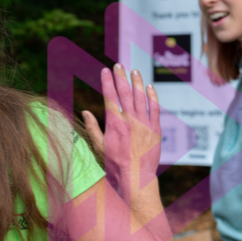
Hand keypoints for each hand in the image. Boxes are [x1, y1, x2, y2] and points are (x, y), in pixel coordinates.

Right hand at [82, 65, 160, 193]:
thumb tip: (85, 112)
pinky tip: (149, 87)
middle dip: (120, 77)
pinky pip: (155, 108)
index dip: (107, 82)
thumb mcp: (99, 146)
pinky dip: (152, 96)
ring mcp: (144, 123)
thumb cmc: (115, 163)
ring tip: (134, 71)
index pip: (110, 96)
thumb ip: (93, 127)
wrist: (136, 175)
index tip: (105, 70)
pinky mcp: (155, 129)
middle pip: (125, 92)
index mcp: (114, 123)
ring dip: (137, 82)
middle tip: (118, 64)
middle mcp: (129, 120)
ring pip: (140, 97)